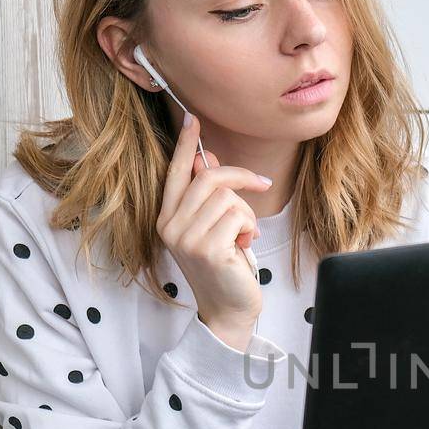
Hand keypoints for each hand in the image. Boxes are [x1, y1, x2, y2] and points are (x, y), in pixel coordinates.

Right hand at [158, 113, 273, 332]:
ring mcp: (185, 238)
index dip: (187, 146)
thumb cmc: (225, 266)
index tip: (193, 118)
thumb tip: (210, 159)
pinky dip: (249, 227)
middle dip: (240, 178)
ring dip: (246, 213)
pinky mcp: (206, 249)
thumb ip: (208, 197)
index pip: (176, 173)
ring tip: (244, 235)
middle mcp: (170, 226)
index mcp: (168, 217)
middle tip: (261, 186)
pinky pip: (237, 216)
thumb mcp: (213, 227)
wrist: (228, 309)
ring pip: (227, 196)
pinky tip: (244, 246)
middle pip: (208, 177)